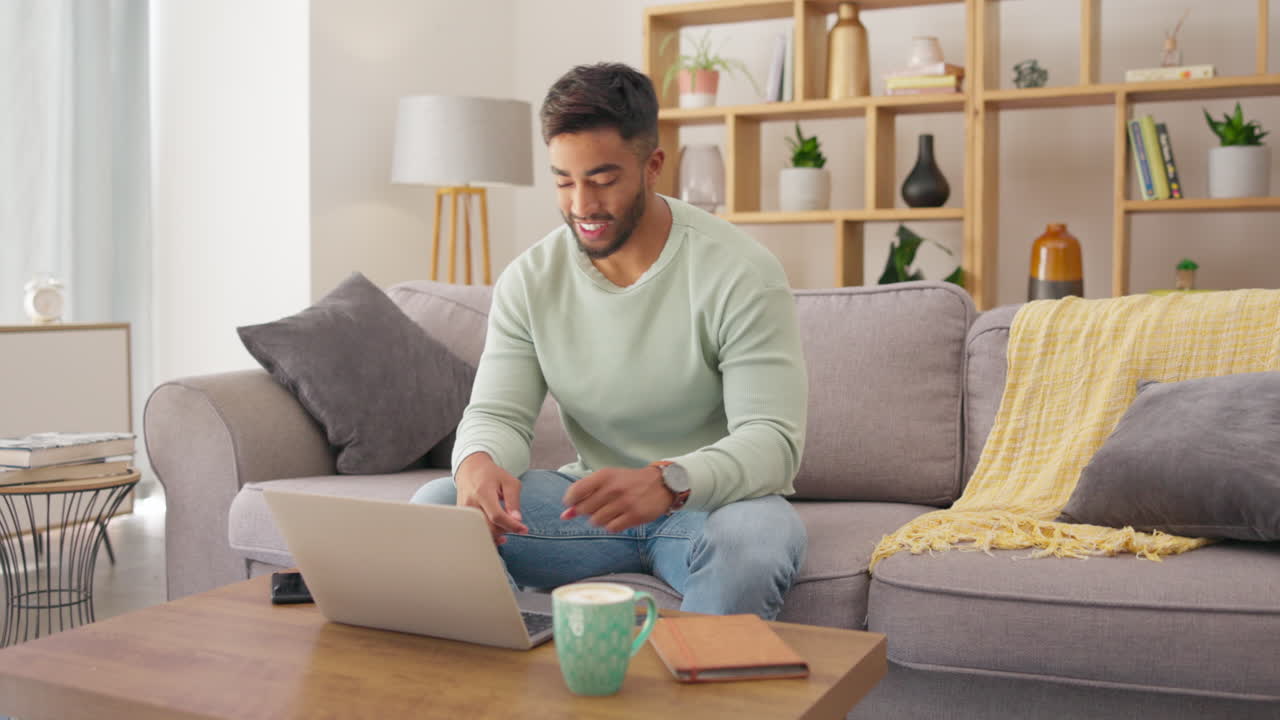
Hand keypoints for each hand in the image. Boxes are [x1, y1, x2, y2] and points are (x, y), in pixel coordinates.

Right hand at [454, 452, 528, 544]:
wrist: (470, 469)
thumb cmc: (491, 475)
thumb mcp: (509, 482)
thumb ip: (513, 501)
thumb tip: (516, 520)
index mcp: (483, 492)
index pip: (497, 516)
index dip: (512, 525)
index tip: (523, 529)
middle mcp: (470, 503)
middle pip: (489, 527)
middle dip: (505, 529)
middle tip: (515, 523)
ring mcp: (464, 511)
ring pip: (481, 532)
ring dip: (497, 534)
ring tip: (507, 526)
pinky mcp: (462, 517)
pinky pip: (475, 531)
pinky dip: (489, 535)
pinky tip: (498, 535)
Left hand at [561, 466, 675, 532]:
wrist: (661, 484)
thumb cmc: (629, 482)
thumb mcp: (608, 480)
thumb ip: (585, 493)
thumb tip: (564, 515)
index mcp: (604, 475)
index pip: (575, 491)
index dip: (571, 501)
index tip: (575, 503)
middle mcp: (613, 488)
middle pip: (584, 510)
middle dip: (586, 512)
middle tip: (599, 506)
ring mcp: (624, 503)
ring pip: (596, 521)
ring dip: (600, 519)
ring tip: (611, 512)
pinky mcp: (634, 516)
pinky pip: (611, 528)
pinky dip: (612, 526)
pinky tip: (619, 518)